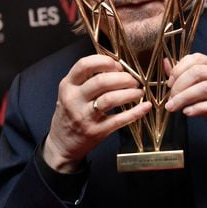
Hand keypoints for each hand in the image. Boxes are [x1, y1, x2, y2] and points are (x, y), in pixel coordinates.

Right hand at [44, 54, 150, 172]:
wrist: (61, 145)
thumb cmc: (69, 114)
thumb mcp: (70, 93)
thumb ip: (87, 80)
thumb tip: (116, 68)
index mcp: (67, 85)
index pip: (85, 65)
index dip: (105, 61)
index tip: (117, 65)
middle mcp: (74, 99)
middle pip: (101, 81)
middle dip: (123, 78)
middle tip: (133, 80)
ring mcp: (85, 116)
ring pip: (110, 99)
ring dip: (130, 93)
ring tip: (139, 92)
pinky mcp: (96, 131)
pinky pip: (119, 119)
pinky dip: (135, 112)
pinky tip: (145, 106)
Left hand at [164, 53, 206, 149]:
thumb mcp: (197, 91)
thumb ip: (182, 77)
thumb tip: (165, 63)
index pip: (196, 58)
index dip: (179, 69)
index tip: (169, 84)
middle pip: (199, 71)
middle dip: (179, 85)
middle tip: (170, 99)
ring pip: (206, 87)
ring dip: (184, 98)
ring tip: (173, 108)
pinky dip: (198, 108)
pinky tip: (187, 112)